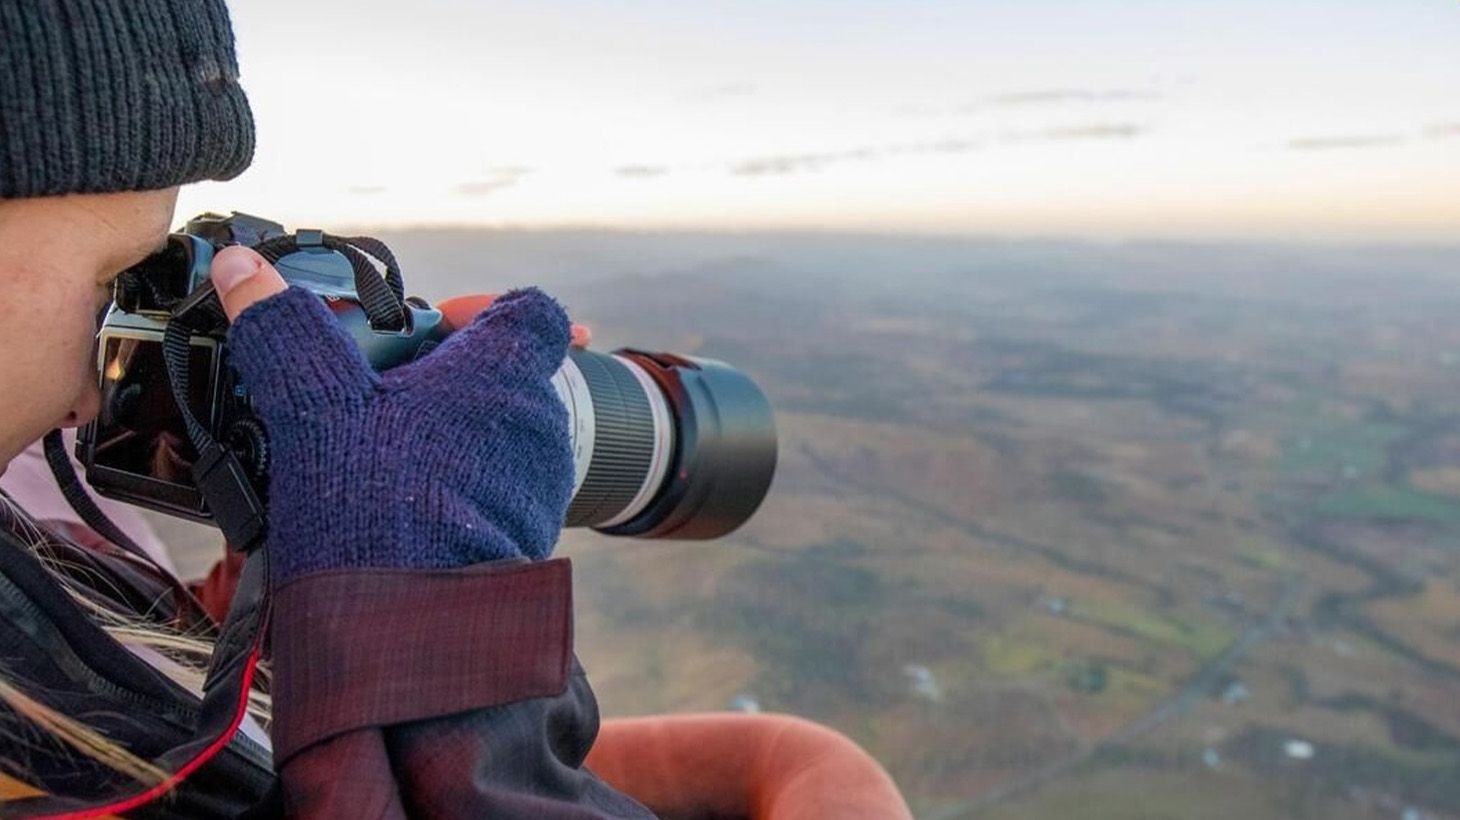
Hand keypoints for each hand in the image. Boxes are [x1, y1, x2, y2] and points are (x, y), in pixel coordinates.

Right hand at [210, 246, 576, 581]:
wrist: (413, 628)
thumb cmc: (381, 509)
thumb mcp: (316, 406)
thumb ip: (283, 331)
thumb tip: (244, 272)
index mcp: (504, 373)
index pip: (529, 311)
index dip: (484, 307)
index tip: (434, 321)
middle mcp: (538, 424)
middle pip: (499, 374)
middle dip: (438, 378)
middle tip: (371, 394)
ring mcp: (538, 486)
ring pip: (491, 436)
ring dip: (441, 438)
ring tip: (369, 457)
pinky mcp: (524, 538)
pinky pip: (487, 493)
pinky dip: (447, 491)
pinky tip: (390, 508)